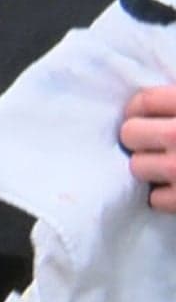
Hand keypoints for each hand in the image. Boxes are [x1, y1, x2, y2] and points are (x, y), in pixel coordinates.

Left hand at [122, 85, 175, 212]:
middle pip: (130, 134)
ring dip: (151, 170)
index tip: (140, 117)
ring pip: (137, 167)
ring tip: (173, 168)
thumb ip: (174, 104)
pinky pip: (155, 200)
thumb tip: (140, 105)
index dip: (138, 110)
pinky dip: (167, 198)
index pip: (143, 101)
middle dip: (141, 141)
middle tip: (158, 145)